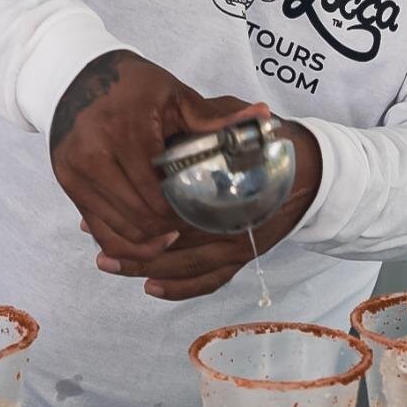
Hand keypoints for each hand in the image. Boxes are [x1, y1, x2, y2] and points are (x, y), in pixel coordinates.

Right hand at [46, 49, 237, 260]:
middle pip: (139, 220)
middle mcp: (94, 158)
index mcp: (125, 133)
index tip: (205, 213)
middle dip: (169, 230)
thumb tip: (262, 119)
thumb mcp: (175, 95)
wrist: (74, 76)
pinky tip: (146, 238)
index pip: (158, 198)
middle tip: (192, 226)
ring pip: (118, 232)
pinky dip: (122, 242)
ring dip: (148, 241)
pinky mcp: (67, 184)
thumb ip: (215, 117)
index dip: (184, 214)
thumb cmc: (131, 84)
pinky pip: (98, 229)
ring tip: (172, 235)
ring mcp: (75, 174)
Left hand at [94, 119, 321, 301]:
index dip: (140, 211)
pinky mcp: (241, 258)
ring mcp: (238, 246)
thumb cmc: (267, 146)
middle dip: (134, 248)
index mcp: (228, 191)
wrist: (308, 171)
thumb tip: (180, 117)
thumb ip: (211, 124)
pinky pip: (210, 281)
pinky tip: (151, 286)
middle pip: (177, 246)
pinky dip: (181, 289)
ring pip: (188, 268)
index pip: (178, 209)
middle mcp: (234, 225)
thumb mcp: (239, 129)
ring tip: (110, 263)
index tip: (108, 206)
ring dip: (147, 269)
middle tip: (99, 247)